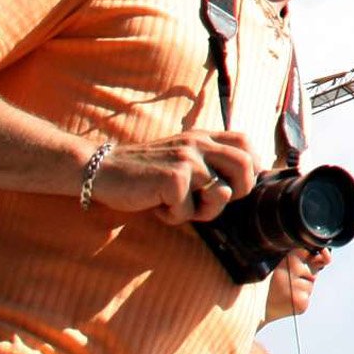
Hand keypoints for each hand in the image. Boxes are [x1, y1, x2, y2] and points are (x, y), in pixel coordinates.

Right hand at [89, 129, 257, 223]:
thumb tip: (239, 186)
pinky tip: (155, 205)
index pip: (245, 142)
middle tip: (207, 201)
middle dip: (236, 193)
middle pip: (246, 167)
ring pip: (221, 194)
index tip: (235, 186)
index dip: (251, 166)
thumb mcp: (180, 158)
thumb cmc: (145, 172)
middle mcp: (198, 143)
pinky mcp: (173, 178)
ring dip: (202, 211)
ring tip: (177, 205)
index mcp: (203, 137)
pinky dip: (172, 216)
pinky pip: (188, 211)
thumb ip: (207, 163)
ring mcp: (187, 159)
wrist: (102, 171)